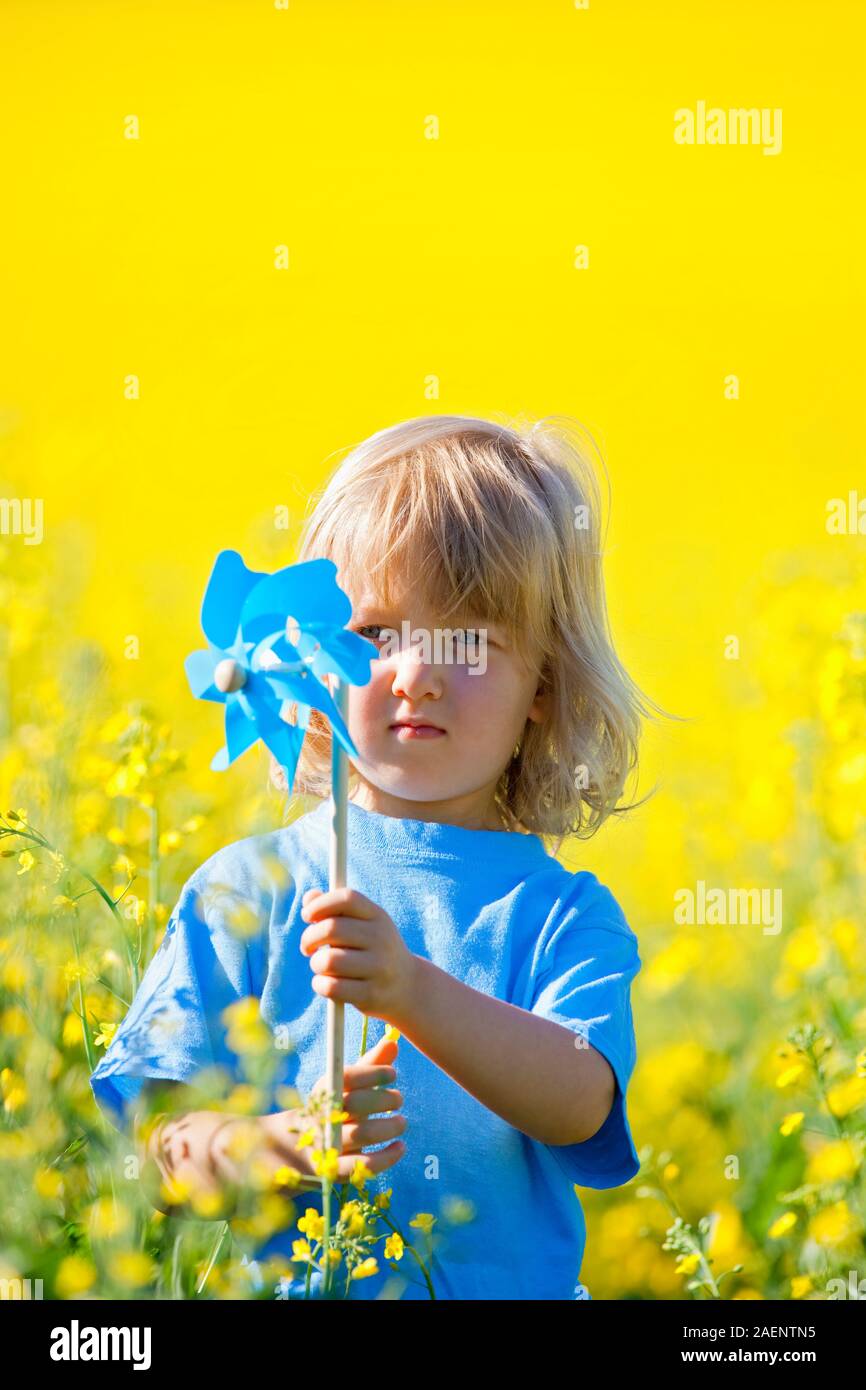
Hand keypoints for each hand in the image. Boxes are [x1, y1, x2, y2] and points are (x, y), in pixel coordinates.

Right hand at [234, 1035, 405, 1191]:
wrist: (290, 1149)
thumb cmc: (330, 1110)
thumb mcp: (346, 1086)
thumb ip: (370, 1065)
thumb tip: (393, 1042)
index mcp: (324, 1090)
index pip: (347, 1076)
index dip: (372, 1073)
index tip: (393, 1074)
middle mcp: (322, 1115)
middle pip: (355, 1104)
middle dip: (382, 1100)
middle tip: (398, 1099)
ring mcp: (326, 1144)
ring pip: (360, 1134)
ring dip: (387, 1127)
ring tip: (401, 1122)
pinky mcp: (333, 1170)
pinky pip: (361, 1166)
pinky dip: (385, 1157)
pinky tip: (400, 1148)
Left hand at [299, 885, 416, 1025]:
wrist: (407, 986)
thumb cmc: (373, 949)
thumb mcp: (362, 924)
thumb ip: (335, 909)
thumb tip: (309, 898)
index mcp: (378, 916)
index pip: (347, 898)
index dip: (320, 904)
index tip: (307, 916)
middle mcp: (381, 938)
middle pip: (332, 929)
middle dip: (309, 938)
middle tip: (307, 947)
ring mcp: (379, 967)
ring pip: (328, 961)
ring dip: (316, 964)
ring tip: (321, 967)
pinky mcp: (371, 994)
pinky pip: (332, 987)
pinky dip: (320, 984)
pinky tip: (324, 983)